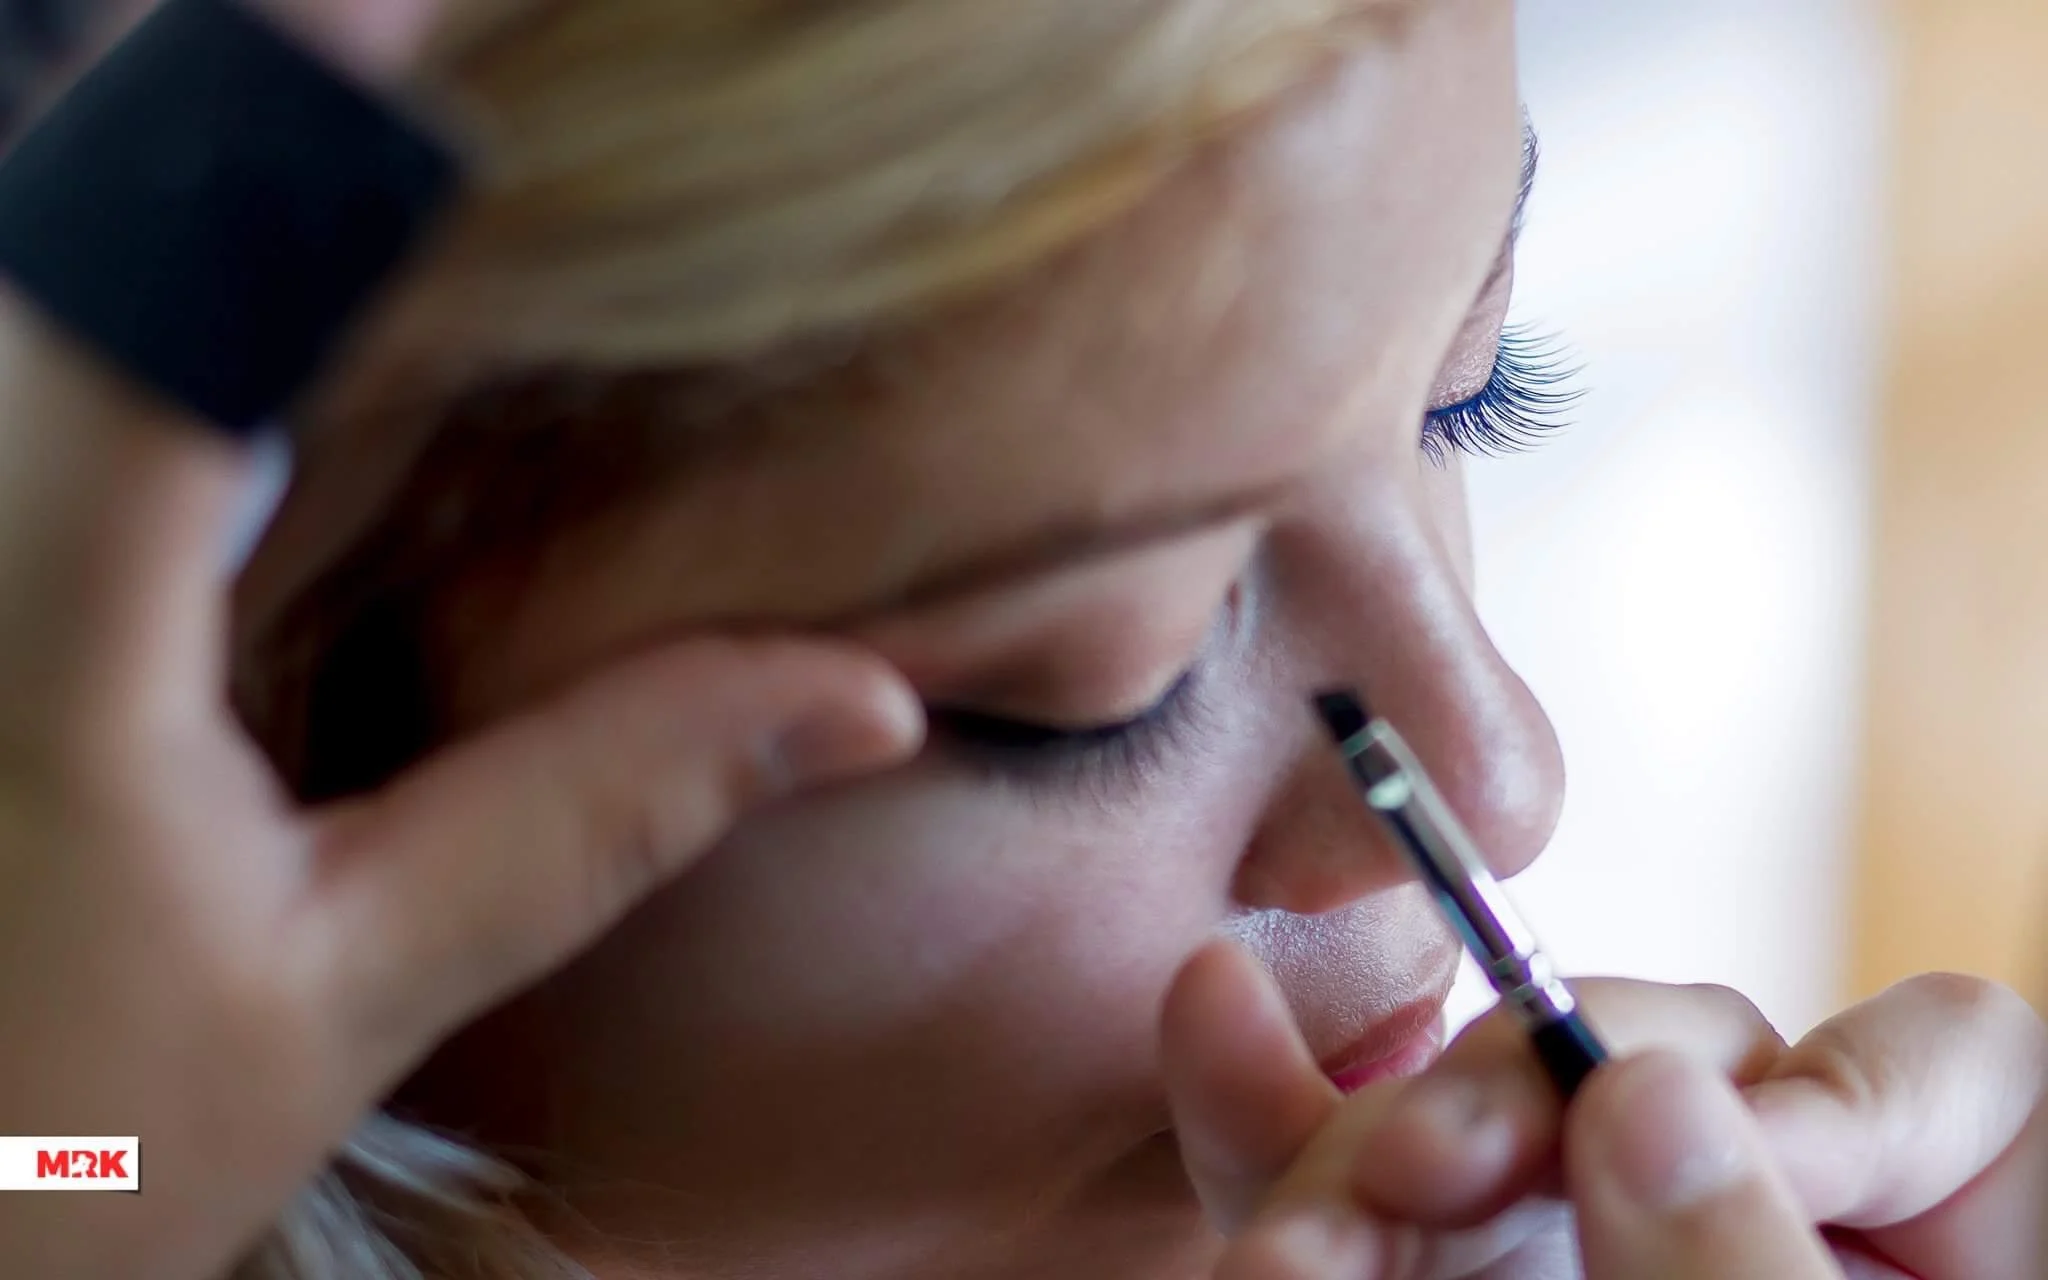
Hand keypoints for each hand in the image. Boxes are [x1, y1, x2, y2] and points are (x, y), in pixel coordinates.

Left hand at [0, 13, 926, 1274]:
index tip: (451, 10)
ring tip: (396, 188)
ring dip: (206, 177)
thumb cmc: (31, 1165)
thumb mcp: (336, 996)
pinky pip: (20, 325)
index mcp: (29, 612)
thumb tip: (863, 697)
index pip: (172, 252)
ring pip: (35, 232)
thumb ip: (588, 813)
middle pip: (84, 180)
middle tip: (473, 83)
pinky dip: (154, 278)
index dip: (320, 84)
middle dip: (279, 100)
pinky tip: (266, 332)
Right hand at [1165, 943, 2047, 1277]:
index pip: (1949, 1069)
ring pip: (1487, 1125)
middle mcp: (1765, 1221)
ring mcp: (1599, 1250)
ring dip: (1359, 1142)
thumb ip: (1759, 1276)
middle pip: (1657, 1058)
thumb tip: (1644, 1096)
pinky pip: (1373, 1201)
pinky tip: (1213, 1041)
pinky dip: (1283, 1144)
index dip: (1851, 1084)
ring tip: (1284, 1240)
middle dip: (1509, 1099)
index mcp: (1947, 1254)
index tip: (1749, 1158)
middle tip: (1407, 1176)